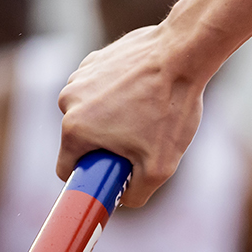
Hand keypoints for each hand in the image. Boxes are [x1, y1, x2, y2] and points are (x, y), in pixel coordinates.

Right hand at [56, 24, 205, 206]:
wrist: (184, 52)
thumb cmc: (171, 108)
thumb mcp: (160, 167)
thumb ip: (135, 194)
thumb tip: (121, 200)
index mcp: (73, 130)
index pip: (67, 169)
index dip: (91, 176)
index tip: (113, 173)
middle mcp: (68, 101)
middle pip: (81, 140)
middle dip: (107, 145)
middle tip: (143, 139)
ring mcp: (80, 76)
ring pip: (92, 112)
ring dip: (114, 116)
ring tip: (149, 109)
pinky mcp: (96, 59)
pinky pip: (102, 87)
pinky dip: (120, 92)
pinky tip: (147, 88)